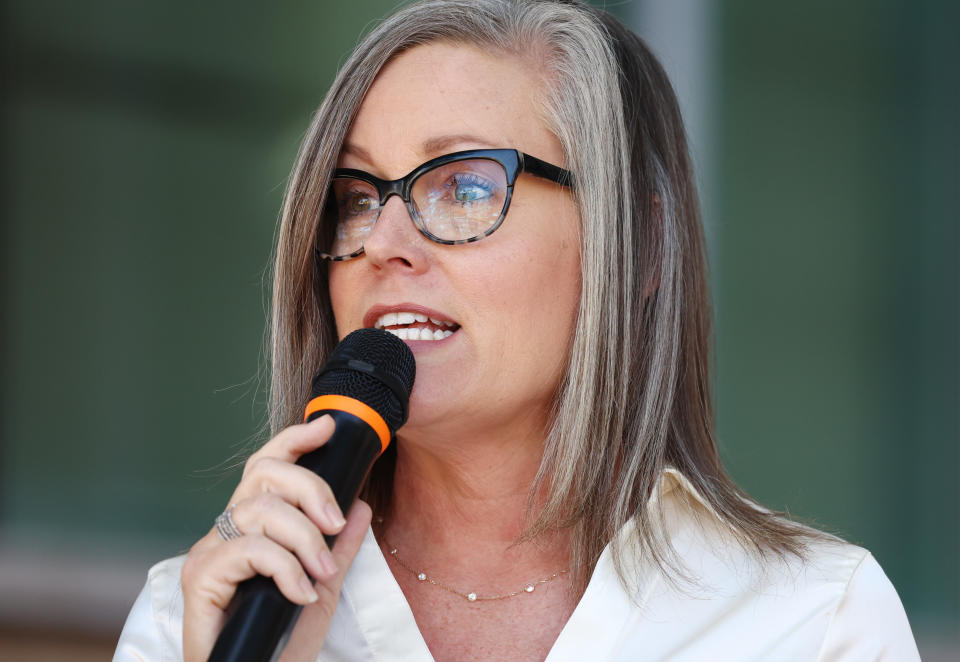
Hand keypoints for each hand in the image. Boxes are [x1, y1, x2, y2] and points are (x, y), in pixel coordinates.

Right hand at [181, 415, 372, 661]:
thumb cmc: (283, 641)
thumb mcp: (323, 588)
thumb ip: (339, 548)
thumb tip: (361, 507)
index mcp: (252, 529)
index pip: (266, 469)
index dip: (293, 441)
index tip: (327, 427)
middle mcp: (225, 534)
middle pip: (264, 477)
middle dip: (310, 489)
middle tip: (335, 523)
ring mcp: (209, 555)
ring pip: (260, 511)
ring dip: (303, 539)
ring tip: (321, 573)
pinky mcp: (200, 580)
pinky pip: (249, 550)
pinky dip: (284, 569)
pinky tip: (300, 594)